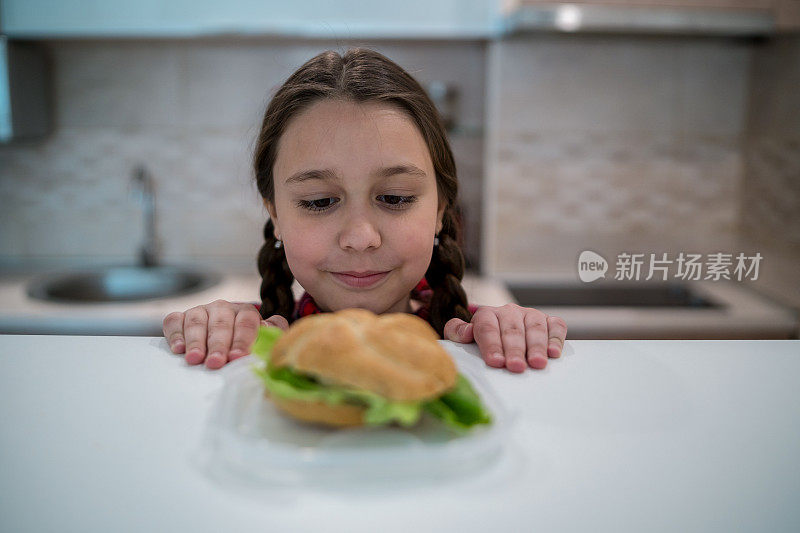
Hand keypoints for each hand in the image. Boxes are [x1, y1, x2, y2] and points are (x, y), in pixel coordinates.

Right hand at [162, 300, 288, 368]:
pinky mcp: (180, 317)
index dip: (243, 340)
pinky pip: (174, 321)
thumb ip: (273, 335)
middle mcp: (223, 308)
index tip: (239, 357)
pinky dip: (175, 334)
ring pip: (197, 321)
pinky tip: (178, 349)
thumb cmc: (245, 343)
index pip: (246, 322)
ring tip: (195, 359)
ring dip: (196, 341)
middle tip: (216, 362)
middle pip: (221, 324)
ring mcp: (200, 311)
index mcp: (245, 312)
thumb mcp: (263, 339)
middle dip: (218, 344)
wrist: (223, 338)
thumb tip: (276, 335)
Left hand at [443, 304, 566, 372]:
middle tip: (516, 367)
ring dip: (536, 346)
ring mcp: (530, 315)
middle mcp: (509, 312)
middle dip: (515, 349)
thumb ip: (456, 332)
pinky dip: (556, 338)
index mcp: (486, 314)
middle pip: (512, 330)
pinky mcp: (549, 321)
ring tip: (536, 363)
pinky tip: (553, 353)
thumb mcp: (462, 336)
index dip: (491, 345)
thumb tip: (466, 333)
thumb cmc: (481, 341)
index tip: (495, 362)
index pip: (487, 328)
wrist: (500, 333)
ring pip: (535, 327)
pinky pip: (556, 326)